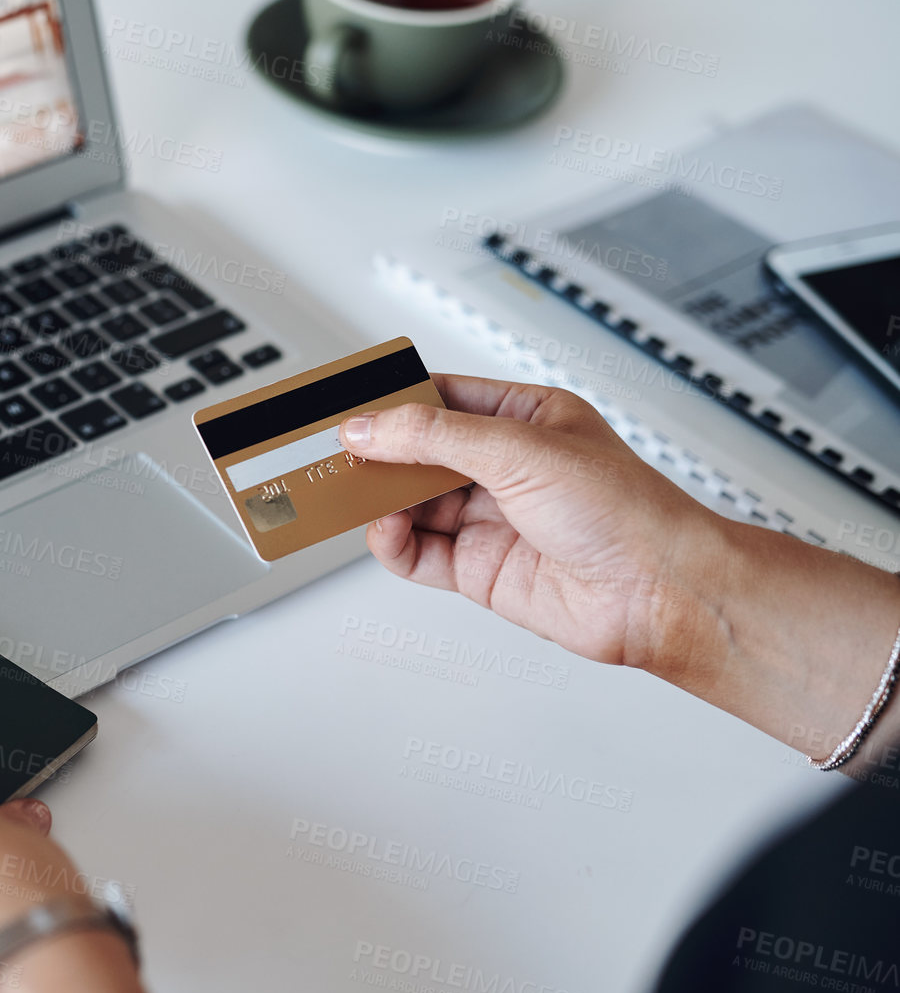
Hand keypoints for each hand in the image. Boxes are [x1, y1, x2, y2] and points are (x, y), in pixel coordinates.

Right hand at [339, 374, 715, 669]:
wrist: (660, 594)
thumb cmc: (628, 512)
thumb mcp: (519, 450)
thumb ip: (434, 437)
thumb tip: (370, 427)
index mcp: (524, 418)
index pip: (441, 397)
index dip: (391, 400)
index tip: (346, 403)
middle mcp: (505, 467)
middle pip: (417, 454)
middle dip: (376, 454)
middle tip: (331, 453)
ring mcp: (490, 519)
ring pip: (410, 503)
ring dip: (379, 500)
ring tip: (349, 496)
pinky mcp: (479, 569)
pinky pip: (417, 553)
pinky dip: (391, 544)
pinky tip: (384, 533)